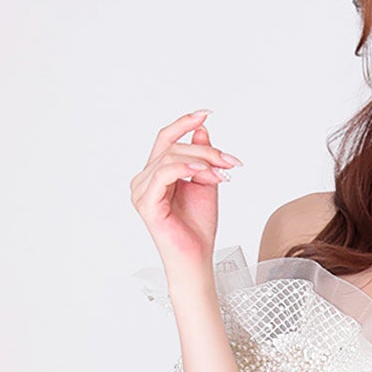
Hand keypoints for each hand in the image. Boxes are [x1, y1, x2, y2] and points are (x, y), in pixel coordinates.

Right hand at [129, 108, 242, 270]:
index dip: (185, 123)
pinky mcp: (146, 203)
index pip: (167, 139)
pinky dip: (186, 168)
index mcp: (156, 173)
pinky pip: (164, 174)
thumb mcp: (206, 183)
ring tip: (223, 173)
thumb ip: (202, 158)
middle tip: (230, 160)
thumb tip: (202, 130)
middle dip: (205, 149)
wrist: (197, 258)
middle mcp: (144, 179)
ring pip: (170, 156)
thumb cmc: (199, 227)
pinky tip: (204, 172)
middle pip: (171, 145)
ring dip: (202, 160)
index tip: (206, 112)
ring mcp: (142, 191)